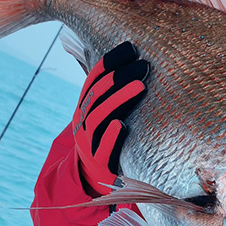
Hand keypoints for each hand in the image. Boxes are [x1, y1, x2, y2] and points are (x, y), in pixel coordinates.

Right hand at [72, 42, 148, 195]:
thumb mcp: (106, 115)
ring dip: (119, 100)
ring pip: (99, 117)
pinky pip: (102, 149)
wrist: (93, 177)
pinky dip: (111, 137)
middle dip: (119, 77)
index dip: (111, 62)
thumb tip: (135, 63)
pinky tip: (122, 125)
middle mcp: (82, 121)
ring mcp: (88, 142)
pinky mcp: (98, 162)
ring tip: (140, 86)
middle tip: (143, 65)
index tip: (131, 48)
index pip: (95, 79)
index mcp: (85, 107)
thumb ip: (114, 94)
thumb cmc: (106, 139)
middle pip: (98, 95)